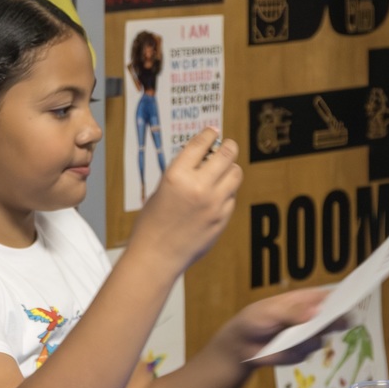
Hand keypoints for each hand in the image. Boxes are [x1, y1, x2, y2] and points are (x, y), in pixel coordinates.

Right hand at [128, 127, 242, 278]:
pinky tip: (217, 196)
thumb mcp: (161, 189)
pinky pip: (232, 197)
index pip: (200, 144)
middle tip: (228, 146)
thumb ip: (183, 173)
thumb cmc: (152, 223)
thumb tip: (204, 159)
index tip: (213, 131)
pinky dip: (227, 192)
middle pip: (227, 154)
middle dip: (228, 146)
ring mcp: (214, 204)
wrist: (156, 256)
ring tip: (223, 171)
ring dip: (230, 168)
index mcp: (177, 176)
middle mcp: (198, 187)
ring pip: (235, 174)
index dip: (209, 134)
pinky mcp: (222, 219)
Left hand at [216, 288, 333, 367]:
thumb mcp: (270, 312)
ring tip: (291, 337)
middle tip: (336, 323)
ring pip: (322, 337)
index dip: (343, 298)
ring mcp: (309, 335)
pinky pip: (308, 352)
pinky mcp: (303, 351)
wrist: (242, 345)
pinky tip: (284, 348)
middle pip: (333, 318)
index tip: (352, 302)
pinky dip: (297, 351)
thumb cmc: (255, 319)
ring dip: (310, 338)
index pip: (328, 297)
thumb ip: (292, 312)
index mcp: (304, 300)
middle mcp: (311, 317)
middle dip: (336, 321)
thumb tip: (315, 313)